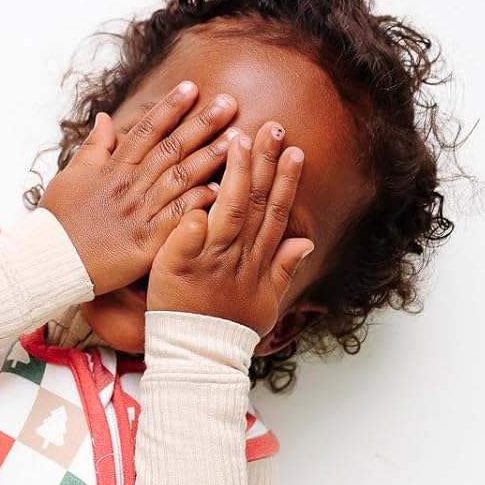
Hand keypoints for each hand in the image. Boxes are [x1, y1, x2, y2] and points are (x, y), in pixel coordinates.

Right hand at [39, 81, 237, 296]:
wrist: (52, 262)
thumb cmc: (60, 221)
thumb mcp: (71, 176)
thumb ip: (93, 148)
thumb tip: (103, 118)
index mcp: (113, 168)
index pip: (146, 130)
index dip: (170, 107)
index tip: (192, 87)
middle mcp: (130, 186)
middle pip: (171, 148)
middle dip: (201, 123)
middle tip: (229, 102)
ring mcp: (141, 212)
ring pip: (181, 177)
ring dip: (211, 156)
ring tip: (237, 138)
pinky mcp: (148, 241)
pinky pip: (179, 217)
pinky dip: (201, 201)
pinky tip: (224, 188)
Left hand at [145, 119, 314, 337]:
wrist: (197, 356)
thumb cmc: (228, 329)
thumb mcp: (265, 303)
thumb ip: (284, 268)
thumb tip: (306, 241)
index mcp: (256, 260)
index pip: (274, 212)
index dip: (285, 180)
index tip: (294, 150)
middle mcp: (236, 255)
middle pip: (255, 202)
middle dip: (265, 163)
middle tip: (271, 128)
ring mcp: (208, 259)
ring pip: (226, 209)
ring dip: (234, 174)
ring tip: (238, 140)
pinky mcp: (178, 266)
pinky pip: (187, 236)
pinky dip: (194, 215)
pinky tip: (198, 188)